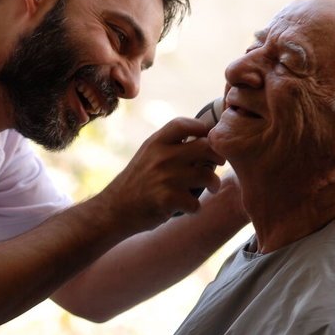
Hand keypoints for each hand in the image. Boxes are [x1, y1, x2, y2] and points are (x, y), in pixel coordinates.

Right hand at [98, 117, 225, 231]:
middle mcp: (161, 156)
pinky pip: (196, 202)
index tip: (209, 139)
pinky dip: (196, 208)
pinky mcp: (167, 199)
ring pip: (207, 175)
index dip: (202, 128)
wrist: (113, 210)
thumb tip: (205, 138)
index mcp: (156, 142)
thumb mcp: (148, 155)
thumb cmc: (137, 182)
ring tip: (212, 187)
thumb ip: (170, 145)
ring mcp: (165, 177)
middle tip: (221, 163)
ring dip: (214, 183)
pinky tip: (190, 208)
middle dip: (219, 155)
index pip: (184, 124)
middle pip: (205, 146)